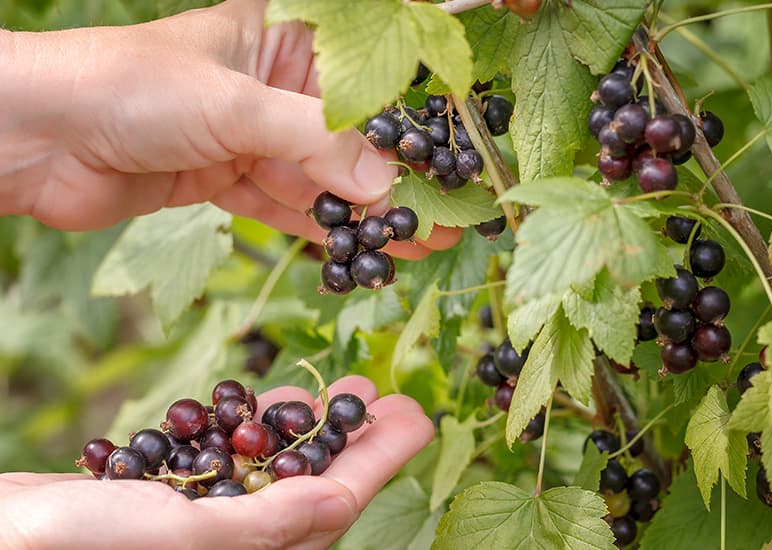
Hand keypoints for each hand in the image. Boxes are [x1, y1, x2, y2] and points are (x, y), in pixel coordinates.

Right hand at [0, 376, 433, 548]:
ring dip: (313, 428)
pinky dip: (258, 429)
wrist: (0, 537)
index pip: (336, 502)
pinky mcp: (175, 497)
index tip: (420, 413)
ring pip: (279, 468)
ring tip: (346, 388)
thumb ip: (261, 524)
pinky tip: (271, 404)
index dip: (384, 457)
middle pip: (316, 483)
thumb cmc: (73, 544)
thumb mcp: (175, 533)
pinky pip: (234, 460)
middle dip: (356, 438)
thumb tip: (339, 498)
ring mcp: (206, 518)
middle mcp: (237, 542)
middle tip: (389, 394)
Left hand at [1, 0, 458, 258]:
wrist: (34, 137)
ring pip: (324, 178)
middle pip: (351, 135)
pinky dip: (323, 232)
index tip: (455, 155)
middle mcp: (270, 85)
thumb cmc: (128, 86)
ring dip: (369, 214)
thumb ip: (316, 142)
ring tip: (423, 242)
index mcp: (279, 37)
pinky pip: (288, 208)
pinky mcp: (226, 179)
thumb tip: (389, 184)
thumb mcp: (235, 102)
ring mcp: (249, 134)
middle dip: (399, 178)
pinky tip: (362, 253)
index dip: (413, 117)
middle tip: (451, 214)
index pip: (365, 73)